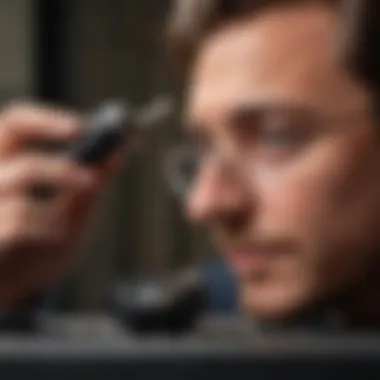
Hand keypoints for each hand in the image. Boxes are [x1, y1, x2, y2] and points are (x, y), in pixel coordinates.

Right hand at [0, 102, 122, 306]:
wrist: (6, 302)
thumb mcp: (69, 222)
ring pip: (23, 170)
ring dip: (64, 172)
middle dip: (49, 125)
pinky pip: (17, 215)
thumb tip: (116, 157)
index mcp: (8, 171)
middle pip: (9, 128)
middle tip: (82, 131)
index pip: (17, 126)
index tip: (84, 125)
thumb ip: (88, 191)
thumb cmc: (32, 259)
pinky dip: (48, 222)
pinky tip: (56, 234)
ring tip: (90, 183)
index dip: (49, 120)